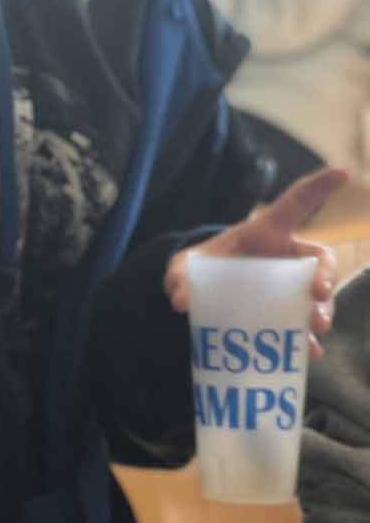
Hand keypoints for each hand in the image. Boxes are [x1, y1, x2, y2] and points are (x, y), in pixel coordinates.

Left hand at [163, 166, 347, 355]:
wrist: (203, 295)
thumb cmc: (204, 267)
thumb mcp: (188, 266)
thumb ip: (180, 275)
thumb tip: (178, 299)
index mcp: (267, 231)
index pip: (297, 203)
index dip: (320, 186)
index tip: (344, 171)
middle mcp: (286, 258)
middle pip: (319, 261)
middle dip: (325, 276)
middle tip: (319, 292)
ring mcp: (289, 288)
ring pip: (318, 297)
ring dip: (321, 311)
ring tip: (317, 328)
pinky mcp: (285, 314)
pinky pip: (304, 326)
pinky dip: (307, 339)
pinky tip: (310, 351)